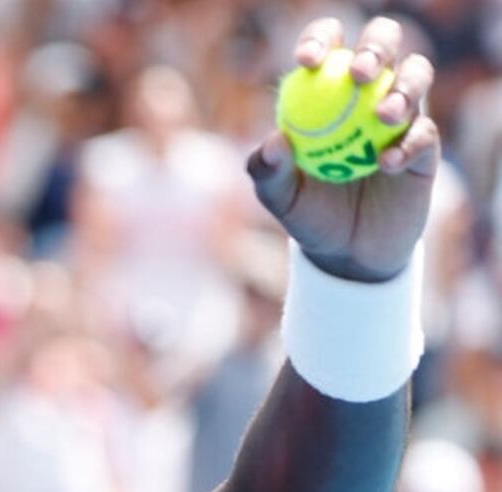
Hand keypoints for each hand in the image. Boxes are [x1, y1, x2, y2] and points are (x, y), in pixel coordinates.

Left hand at [248, 16, 438, 282]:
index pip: (328, 47)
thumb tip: (275, 141)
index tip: (308, 61)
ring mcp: (401, 114)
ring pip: (416, 75)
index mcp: (327, 88)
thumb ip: (266, 169)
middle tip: (359, 73)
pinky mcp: (425, 145)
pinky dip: (408, 144)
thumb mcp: (277, 195)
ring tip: (384, 113)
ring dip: (404, 86)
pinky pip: (424, 132)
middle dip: (375, 47)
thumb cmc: (306, 211)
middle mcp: (368, 92)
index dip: (320, 40)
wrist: (346, 251)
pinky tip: (387, 163)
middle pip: (382, 44)